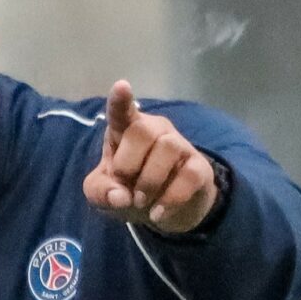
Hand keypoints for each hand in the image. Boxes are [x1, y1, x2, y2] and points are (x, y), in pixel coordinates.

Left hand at [82, 81, 217, 234]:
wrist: (164, 211)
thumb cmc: (128, 190)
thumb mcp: (103, 194)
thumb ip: (101, 191)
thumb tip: (120, 196)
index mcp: (127, 131)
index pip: (123, 111)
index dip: (121, 100)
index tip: (122, 86)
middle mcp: (155, 131)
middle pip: (143, 130)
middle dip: (128, 162)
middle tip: (124, 183)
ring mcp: (179, 146)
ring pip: (167, 148)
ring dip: (150, 181)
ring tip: (142, 201)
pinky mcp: (199, 167)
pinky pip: (188, 175)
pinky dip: (171, 198)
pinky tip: (158, 213)